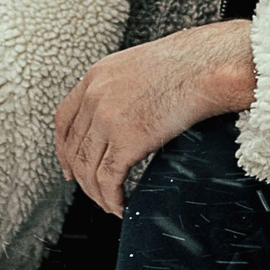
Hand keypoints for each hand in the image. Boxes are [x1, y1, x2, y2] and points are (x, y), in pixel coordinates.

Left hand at [53, 21, 255, 216]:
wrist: (207, 65)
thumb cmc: (188, 63)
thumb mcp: (140, 66)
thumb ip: (122, 88)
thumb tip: (127, 112)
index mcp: (96, 76)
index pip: (63, 119)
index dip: (63, 148)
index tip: (68, 165)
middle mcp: (94, 97)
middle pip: (73, 148)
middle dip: (81, 177)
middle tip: (92, 191)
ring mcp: (107, 119)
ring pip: (88, 168)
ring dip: (96, 194)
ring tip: (110, 204)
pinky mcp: (126, 141)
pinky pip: (108, 180)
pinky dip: (111, 199)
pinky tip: (121, 206)